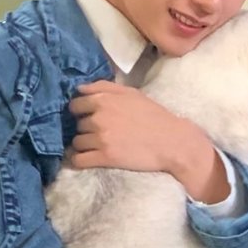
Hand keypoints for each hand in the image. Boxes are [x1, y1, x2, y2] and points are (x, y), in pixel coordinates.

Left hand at [69, 81, 229, 202]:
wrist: (172, 142)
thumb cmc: (154, 115)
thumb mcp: (131, 93)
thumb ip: (104, 87)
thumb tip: (80, 89)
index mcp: (103, 100)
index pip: (75, 104)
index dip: (81, 111)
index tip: (89, 117)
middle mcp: (98, 117)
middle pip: (77, 124)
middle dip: (85, 128)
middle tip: (100, 132)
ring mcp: (100, 138)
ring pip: (76, 142)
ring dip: (84, 145)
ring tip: (98, 146)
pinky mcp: (105, 157)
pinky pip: (78, 160)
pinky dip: (80, 160)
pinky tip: (88, 159)